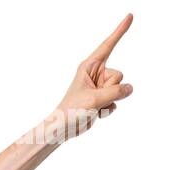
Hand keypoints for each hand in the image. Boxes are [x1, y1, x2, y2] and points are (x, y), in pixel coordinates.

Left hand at [50, 13, 134, 141]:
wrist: (64, 128)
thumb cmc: (72, 111)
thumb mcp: (93, 100)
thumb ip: (115, 92)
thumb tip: (130, 88)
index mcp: (89, 66)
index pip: (108, 45)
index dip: (120, 31)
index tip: (130, 16)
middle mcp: (97, 73)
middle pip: (118, 75)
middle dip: (111, 89)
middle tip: (94, 99)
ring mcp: (101, 86)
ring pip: (119, 88)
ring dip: (109, 100)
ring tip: (94, 107)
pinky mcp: (103, 97)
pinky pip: (117, 99)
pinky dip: (108, 108)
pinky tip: (96, 112)